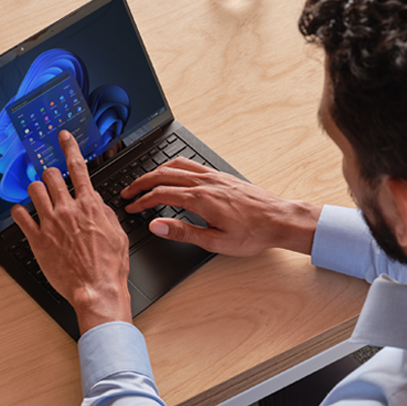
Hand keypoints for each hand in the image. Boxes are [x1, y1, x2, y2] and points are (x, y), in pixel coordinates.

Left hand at [11, 130, 131, 334]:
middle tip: (50, 179)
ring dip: (35, 189)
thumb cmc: (109, 266)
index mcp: (89, 205)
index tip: (63, 136)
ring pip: (34, 190)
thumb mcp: (117, 232)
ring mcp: (51, 223)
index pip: (77, 167)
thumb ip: (105, 212)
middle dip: (50, 174)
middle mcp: (68, 210)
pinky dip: (19, 211)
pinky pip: (20, 216)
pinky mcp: (38, 239)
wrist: (96, 289)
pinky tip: (21, 213)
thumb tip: (96, 202)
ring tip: (38, 195)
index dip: (69, 147)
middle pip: (51, 176)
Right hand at [122, 157, 321, 255]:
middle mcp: (205, 182)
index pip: (160, 195)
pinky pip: (191, 164)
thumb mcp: (215, 241)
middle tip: (128, 193)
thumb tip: (157, 225)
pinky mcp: (222, 175)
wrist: (279, 220)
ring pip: (176, 165)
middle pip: (163, 175)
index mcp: (200, 199)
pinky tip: (173, 173)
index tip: (130, 208)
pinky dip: (174, 166)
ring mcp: (214, 176)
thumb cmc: (252, 233)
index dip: (141, 201)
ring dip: (156, 172)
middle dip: (141, 183)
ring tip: (144, 181)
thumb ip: (183, 232)